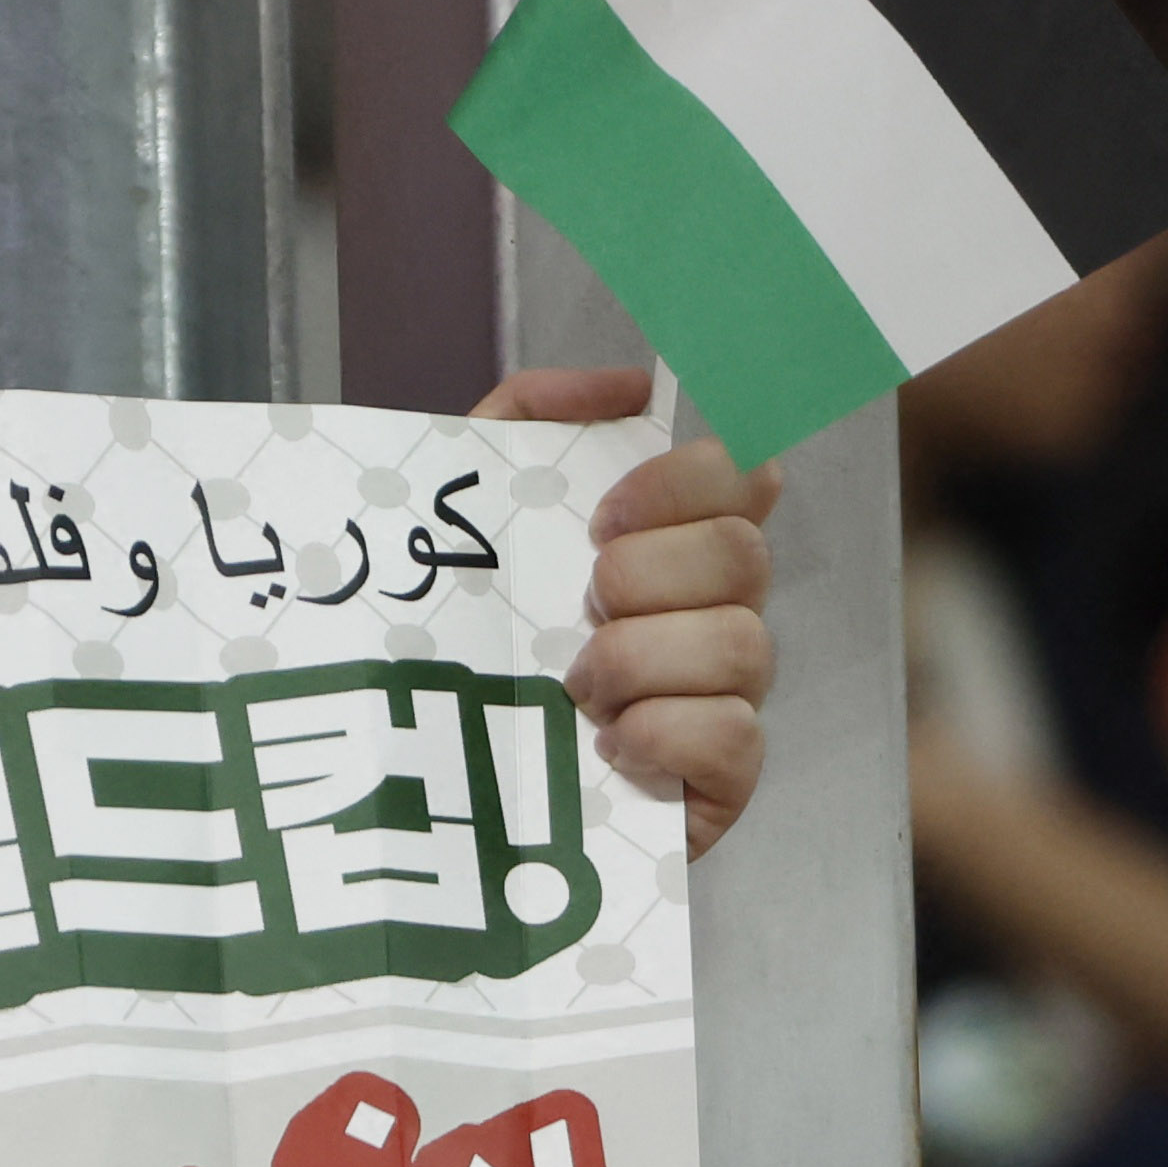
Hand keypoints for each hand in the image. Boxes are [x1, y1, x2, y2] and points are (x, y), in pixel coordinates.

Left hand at [479, 367, 779, 856]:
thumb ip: (527, 417)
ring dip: (639, 659)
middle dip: (646, 575)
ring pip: (741, 645)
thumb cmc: (459, 635)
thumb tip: (626, 384)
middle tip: (579, 608)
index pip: (744, 476)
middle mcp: (713, 612)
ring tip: (573, 688)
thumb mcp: (469, 508)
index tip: (604, 516)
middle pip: (745, 556)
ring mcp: (724, 698)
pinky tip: (607, 744)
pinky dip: (664, 734)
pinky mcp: (720, 782)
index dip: (690, 481)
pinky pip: (739, 740)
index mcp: (668, 543)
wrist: (422, 774)